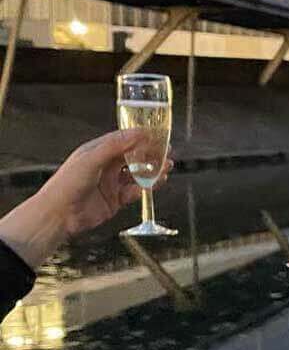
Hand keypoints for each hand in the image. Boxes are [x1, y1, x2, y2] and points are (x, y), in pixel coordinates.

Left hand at [0, 130, 172, 268]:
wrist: (59, 215)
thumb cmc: (68, 184)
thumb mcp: (91, 159)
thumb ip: (115, 146)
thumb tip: (137, 134)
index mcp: (97, 152)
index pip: (123, 140)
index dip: (140, 137)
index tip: (157, 134)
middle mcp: (105, 166)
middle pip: (133, 157)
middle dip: (151, 154)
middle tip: (167, 151)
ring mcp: (111, 183)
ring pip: (137, 175)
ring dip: (152, 171)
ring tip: (167, 167)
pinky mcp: (115, 200)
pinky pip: (135, 192)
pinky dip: (146, 188)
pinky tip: (155, 184)